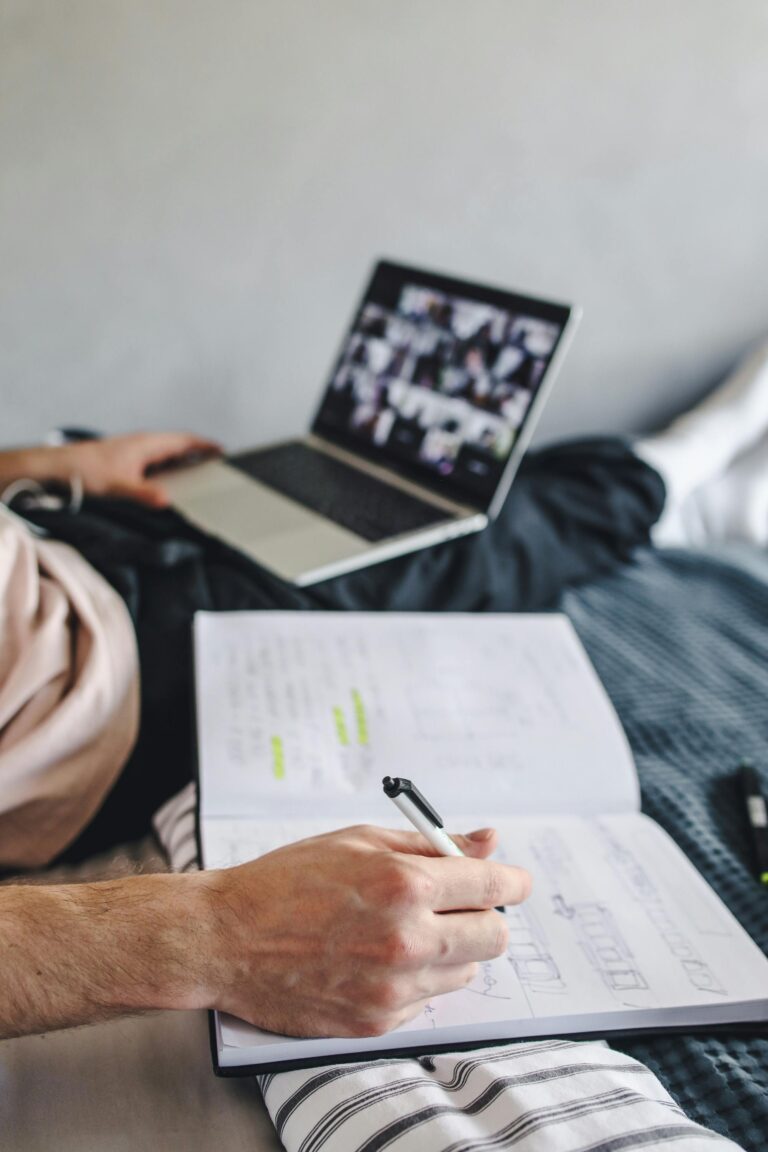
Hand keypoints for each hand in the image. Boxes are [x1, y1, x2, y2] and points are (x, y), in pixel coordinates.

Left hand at [60, 432, 220, 506]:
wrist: (58, 466)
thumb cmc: (85, 470)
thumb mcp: (118, 486)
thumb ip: (144, 493)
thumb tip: (166, 500)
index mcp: (146, 444)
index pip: (184, 441)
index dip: (204, 445)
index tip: (222, 451)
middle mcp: (142, 444)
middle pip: (178, 446)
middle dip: (198, 454)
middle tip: (216, 466)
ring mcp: (134, 451)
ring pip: (166, 454)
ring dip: (183, 462)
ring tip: (197, 475)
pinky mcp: (126, 460)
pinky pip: (155, 461)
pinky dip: (168, 469)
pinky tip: (167, 482)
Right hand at [197, 824, 530, 1037]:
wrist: (226, 938)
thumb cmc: (287, 880)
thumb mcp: (360, 841)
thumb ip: (432, 843)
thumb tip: (488, 842)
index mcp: (404, 884)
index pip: (493, 886)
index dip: (511, 881)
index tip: (513, 882)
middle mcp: (406, 939)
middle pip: (493, 937)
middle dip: (484, 915)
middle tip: (456, 902)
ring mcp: (393, 988)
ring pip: (465, 970)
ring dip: (451, 948)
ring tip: (405, 929)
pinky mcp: (377, 1021)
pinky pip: (428, 999)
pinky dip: (418, 976)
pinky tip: (378, 957)